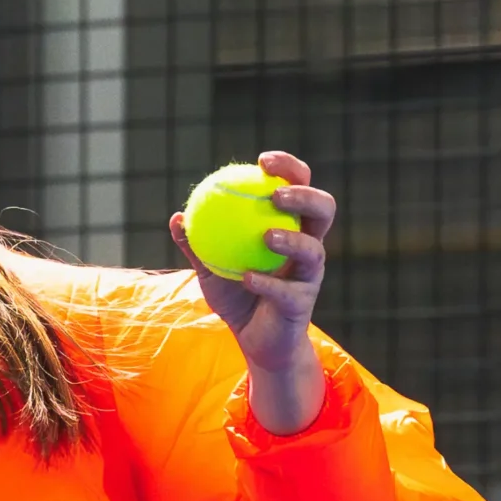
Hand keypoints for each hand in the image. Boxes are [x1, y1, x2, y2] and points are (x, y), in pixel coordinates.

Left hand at [169, 150, 334, 432]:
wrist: (254, 341)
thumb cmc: (237, 295)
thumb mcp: (210, 267)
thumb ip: (196, 243)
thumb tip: (177, 217)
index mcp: (291, 227)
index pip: (298, 187)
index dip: (288, 168)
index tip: (262, 160)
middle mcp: (309, 246)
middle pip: (323, 209)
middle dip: (305, 194)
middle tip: (276, 192)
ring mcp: (310, 275)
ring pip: (315, 249)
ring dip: (292, 239)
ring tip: (266, 235)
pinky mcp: (303, 304)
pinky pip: (287, 291)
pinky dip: (267, 283)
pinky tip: (248, 277)